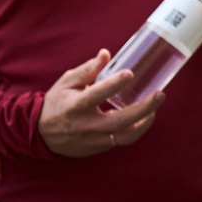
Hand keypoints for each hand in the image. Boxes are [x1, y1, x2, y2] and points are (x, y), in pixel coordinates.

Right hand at [39, 50, 160, 156]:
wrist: (40, 135)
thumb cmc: (57, 103)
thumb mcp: (66, 83)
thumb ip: (87, 69)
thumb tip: (106, 53)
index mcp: (74, 105)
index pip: (95, 94)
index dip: (112, 84)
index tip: (129, 73)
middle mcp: (85, 125)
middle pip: (118, 121)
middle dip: (143, 108)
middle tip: (160, 94)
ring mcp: (93, 139)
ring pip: (125, 136)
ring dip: (144, 122)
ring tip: (155, 107)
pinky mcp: (99, 147)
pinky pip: (122, 140)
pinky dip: (136, 130)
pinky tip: (145, 117)